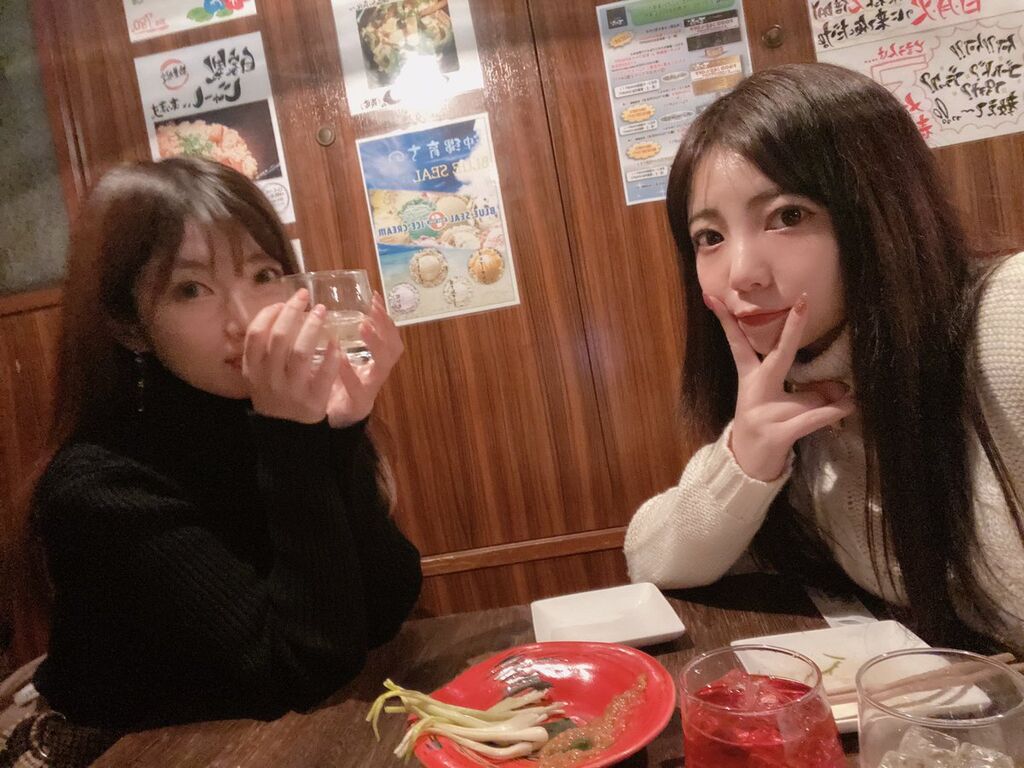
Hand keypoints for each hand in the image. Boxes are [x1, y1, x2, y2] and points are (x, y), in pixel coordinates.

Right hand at [243, 289, 339, 423]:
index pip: (255, 334)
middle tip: (306, 297)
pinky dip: (330, 355)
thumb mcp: (259, 373)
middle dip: (293, 312)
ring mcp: (291, 390)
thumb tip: (277, 309)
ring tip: (322, 311)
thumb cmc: (274, 393)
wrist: (286, 432)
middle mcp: (270, 378)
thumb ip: (263, 347)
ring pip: (301, 352)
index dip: (269, 314)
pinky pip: (324, 373)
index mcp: (253, 369)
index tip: (283, 301)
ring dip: (312, 327)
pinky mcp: (313, 400)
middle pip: (279, 337)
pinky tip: (336, 340)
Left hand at [325, 293, 403, 428]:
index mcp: (375, 360)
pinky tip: (340, 357)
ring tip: (363, 326)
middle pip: (393, 348)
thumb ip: (339, 339)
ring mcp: (370, 388)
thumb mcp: (339, 358)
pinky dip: (349, 372)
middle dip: (385, 326)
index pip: (389, 335)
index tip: (374, 297)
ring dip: (375, 343)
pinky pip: (358, 388)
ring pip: (382, 365)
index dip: (385, 317)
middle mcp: (377, 372)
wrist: (332, 421)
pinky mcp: (358, 404)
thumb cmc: (336, 385)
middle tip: (372, 308)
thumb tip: (324, 307)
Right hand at [704, 292, 854, 480]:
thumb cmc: (765, 428)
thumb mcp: (785, 406)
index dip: (729, 321)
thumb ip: (811, 392)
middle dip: (791, 329)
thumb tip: (843, 386)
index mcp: (750, 378)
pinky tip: (850, 406)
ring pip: (808, 396)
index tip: (717, 297)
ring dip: (830, 398)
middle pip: (777, 356)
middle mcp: (754, 391)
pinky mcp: (776, 434)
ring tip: (847, 398)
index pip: (737, 344)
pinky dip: (834, 412)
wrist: (745, 466)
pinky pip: (813, 418)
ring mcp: (764, 413)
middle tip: (803, 302)